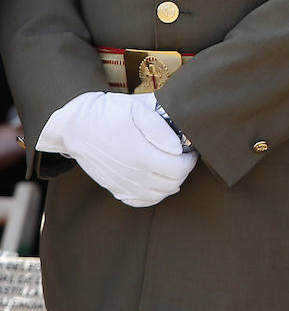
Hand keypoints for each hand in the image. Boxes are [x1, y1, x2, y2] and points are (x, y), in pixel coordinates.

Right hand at [43, 91, 195, 206]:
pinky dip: (154, 194)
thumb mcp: (136, 109)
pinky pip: (141, 201)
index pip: (179, 169)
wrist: (75, 127)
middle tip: (184, 156)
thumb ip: (160, 128)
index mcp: (140, 154)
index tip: (191, 148)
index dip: (190, 159)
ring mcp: (123, 184)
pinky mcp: (115, 188)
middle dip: (184, 170)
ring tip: (172, 165)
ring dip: (171, 182)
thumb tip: (178, 147)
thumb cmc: (108, 113)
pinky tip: (156, 179)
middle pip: (172, 184)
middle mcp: (132, 174)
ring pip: (159, 195)